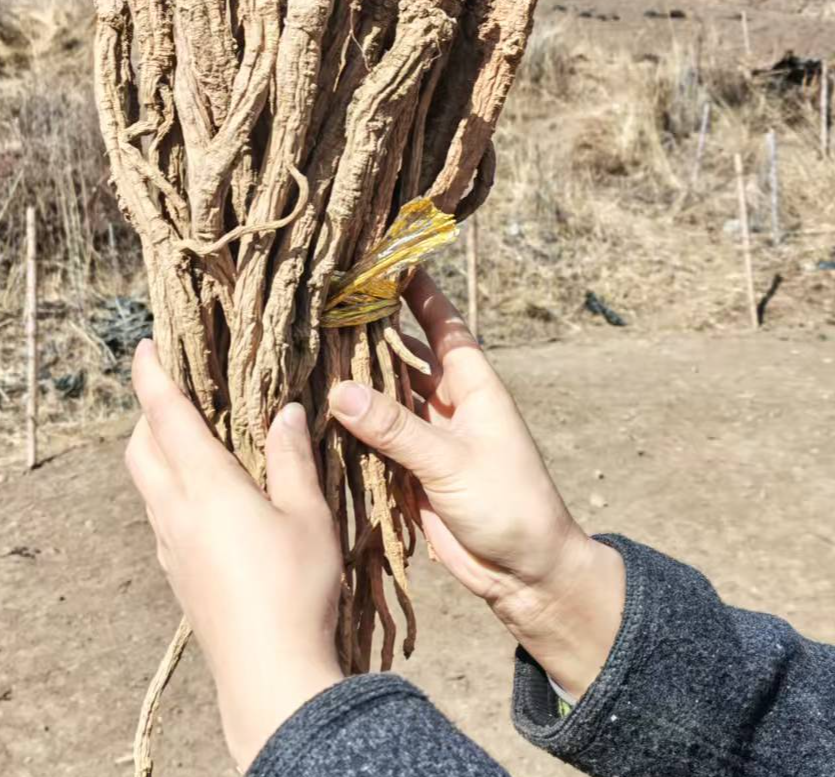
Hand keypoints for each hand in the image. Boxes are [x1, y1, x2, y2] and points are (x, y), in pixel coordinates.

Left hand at [126, 341, 342, 770]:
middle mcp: (175, 511)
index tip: (146, 345)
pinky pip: (161, 516)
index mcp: (205, 486)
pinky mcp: (177, 576)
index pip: (166, 415)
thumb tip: (285, 412)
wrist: (270, 676)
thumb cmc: (296, 588)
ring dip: (158, 451)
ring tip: (192, 437)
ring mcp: (170, 548)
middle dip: (149, 412)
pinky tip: (206, 498)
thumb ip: (291, 459)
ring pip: (147, 483)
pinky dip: (170, 488)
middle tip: (176, 390)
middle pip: (140, 448)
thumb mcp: (308, 516)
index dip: (152, 376)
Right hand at [328, 270, 624, 695]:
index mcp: (473, 387)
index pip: (442, 325)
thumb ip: (396, 428)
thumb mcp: (452, 462)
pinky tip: (315, 410)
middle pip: (404, 357)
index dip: (418, 293)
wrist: (527, 576)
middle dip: (370, 333)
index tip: (387, 259)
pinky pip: (376, 439)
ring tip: (307, 351)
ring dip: (355, 380)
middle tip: (322, 306)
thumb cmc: (509, 506)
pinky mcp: (412, 472)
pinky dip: (350, 425)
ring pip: (385, 398)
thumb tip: (339, 390)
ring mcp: (429, 438)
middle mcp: (448, 404)